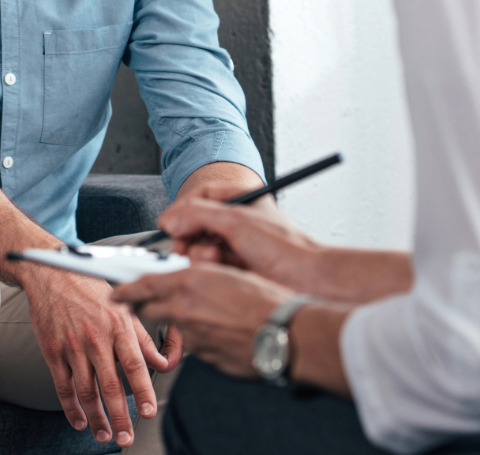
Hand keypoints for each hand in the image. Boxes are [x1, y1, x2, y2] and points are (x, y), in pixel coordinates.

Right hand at [21, 267, 174, 448]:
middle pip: (111, 385)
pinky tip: (79, 420)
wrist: (51, 273)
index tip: (148, 412)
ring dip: (97, 418)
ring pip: (87, 391)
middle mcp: (95, 337)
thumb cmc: (88, 287)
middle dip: (120, 417)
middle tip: (125, 437)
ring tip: (104, 435)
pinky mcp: (53, 350)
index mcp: (117, 325)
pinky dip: (71, 408)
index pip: (135, 364)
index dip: (143, 391)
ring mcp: (72, 345)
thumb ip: (141, 337)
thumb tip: (160, 362)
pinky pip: (63, 386)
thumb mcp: (121, 305)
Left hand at [113, 264, 291, 378]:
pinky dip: (200, 337)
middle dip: (143, 306)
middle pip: (148, 310)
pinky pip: (195, 346)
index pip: (142, 285)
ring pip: (174, 328)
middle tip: (141, 302)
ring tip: (205, 314)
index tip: (115, 290)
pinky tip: (221, 331)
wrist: (287, 334)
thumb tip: (183, 276)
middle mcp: (184, 311)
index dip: (125, 288)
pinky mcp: (206, 358)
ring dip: (179, 321)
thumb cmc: (264, 298)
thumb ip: (197, 276)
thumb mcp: (225, 272)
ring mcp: (194, 338)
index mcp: (187, 283)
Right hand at [157, 196, 320, 289]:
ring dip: (201, 253)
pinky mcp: (237, 267)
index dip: (183, 208)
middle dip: (191, 236)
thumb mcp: (236, 222)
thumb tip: (169, 219)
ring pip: (202, 245)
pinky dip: (209, 267)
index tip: (170, 224)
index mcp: (243, 198)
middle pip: (197, 222)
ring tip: (213, 259)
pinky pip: (210, 265)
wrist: (310, 283)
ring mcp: (238, 244)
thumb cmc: (285, 248)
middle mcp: (239, 220)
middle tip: (185, 246)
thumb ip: (197, 216)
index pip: (202, 195)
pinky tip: (220, 270)